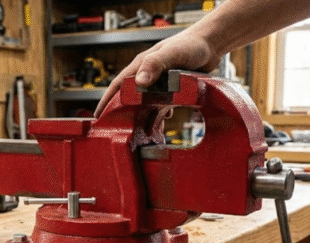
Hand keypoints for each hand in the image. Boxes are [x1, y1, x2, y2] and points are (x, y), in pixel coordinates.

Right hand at [93, 30, 217, 117]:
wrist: (210, 44)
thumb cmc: (190, 44)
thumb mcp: (171, 53)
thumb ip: (154, 65)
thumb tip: (139, 82)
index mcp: (142, 66)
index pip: (118, 86)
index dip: (107, 101)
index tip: (99, 117)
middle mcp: (148, 75)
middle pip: (128, 97)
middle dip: (120, 112)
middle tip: (114, 129)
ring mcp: (159, 82)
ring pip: (145, 103)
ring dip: (141, 116)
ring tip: (137, 131)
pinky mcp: (172, 88)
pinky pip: (161, 104)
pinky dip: (159, 114)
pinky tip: (162, 122)